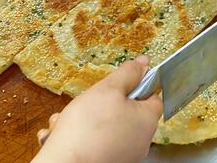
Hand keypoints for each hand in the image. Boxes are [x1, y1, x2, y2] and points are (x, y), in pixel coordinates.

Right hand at [33, 56, 161, 162]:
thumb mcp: (108, 89)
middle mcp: (140, 141)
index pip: (152, 96)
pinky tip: (64, 133)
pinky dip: (82, 136)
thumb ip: (127, 74)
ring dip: (87, 119)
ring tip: (69, 119)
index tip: (121, 81)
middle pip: (128, 111)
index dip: (137, 84)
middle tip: (89, 101)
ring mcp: (124, 155)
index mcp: (147, 121)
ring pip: (108, 127)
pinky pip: (97, 142)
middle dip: (104, 103)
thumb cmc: (88, 128)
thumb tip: (143, 63)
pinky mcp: (107, 162)